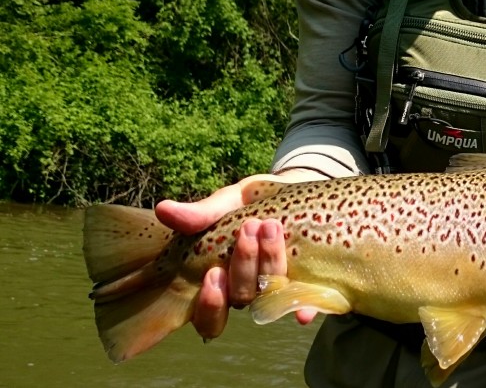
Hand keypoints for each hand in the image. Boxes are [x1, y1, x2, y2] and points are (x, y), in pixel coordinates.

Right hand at [154, 171, 323, 339]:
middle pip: (242, 298)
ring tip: (271, 227)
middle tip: (249, 228)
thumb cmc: (252, 202)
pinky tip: (303, 310)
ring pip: (270, 294)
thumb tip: (163, 209)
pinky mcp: (305, 280)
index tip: (213, 273)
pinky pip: (304, 299)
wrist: (293, 190)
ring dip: (270, 264)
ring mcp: (275, 287)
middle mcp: (246, 290)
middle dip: (244, 266)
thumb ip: (202, 213)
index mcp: (220, 280)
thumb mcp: (227, 202)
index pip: (208, 313)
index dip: (210, 304)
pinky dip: (303, 307)